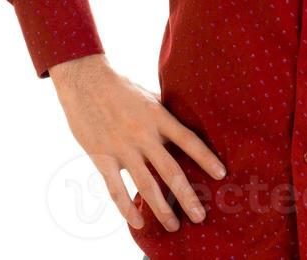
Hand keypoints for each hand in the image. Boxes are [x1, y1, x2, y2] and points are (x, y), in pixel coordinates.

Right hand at [49, 54, 226, 231]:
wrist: (84, 80)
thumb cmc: (121, 87)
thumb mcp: (150, 95)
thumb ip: (166, 115)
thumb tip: (187, 129)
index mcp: (158, 116)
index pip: (188, 140)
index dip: (206, 158)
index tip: (221, 174)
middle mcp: (143, 134)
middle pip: (170, 170)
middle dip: (187, 196)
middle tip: (200, 216)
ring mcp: (121, 148)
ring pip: (146, 185)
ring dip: (162, 209)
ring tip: (174, 226)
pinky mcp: (101, 157)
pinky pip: (116, 189)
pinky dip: (127, 208)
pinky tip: (138, 222)